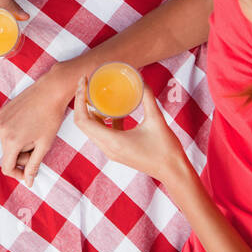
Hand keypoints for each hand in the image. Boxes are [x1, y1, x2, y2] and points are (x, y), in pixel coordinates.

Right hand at [0, 66, 74, 187]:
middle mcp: (2, 130)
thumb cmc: (51, 117)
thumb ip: (33, 165)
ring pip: (8, 142)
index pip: (7, 167)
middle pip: (8, 154)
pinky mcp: (4, 111)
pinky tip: (30, 123)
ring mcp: (1, 119)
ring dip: (20, 143)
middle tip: (38, 147)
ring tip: (35, 133)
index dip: (18, 174)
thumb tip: (28, 181)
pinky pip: (7, 129)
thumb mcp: (44, 145)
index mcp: (12, 141)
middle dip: (22, 156)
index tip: (29, 172)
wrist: (51, 90)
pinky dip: (17, 132)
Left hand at [71, 76, 191, 185]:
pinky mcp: (117, 151)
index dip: (79, 99)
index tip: (83, 82)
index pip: (83, 120)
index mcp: (112, 141)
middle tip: (87, 83)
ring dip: (90, 111)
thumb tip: (140, 79)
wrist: (173, 172)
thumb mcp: (156, 119)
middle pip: (83, 124)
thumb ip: (147, 98)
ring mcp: (111, 151)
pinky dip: (103, 119)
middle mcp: (107, 148)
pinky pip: (102, 133)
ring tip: (96, 93)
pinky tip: (112, 109)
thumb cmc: (166, 149)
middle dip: (81, 102)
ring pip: (91, 129)